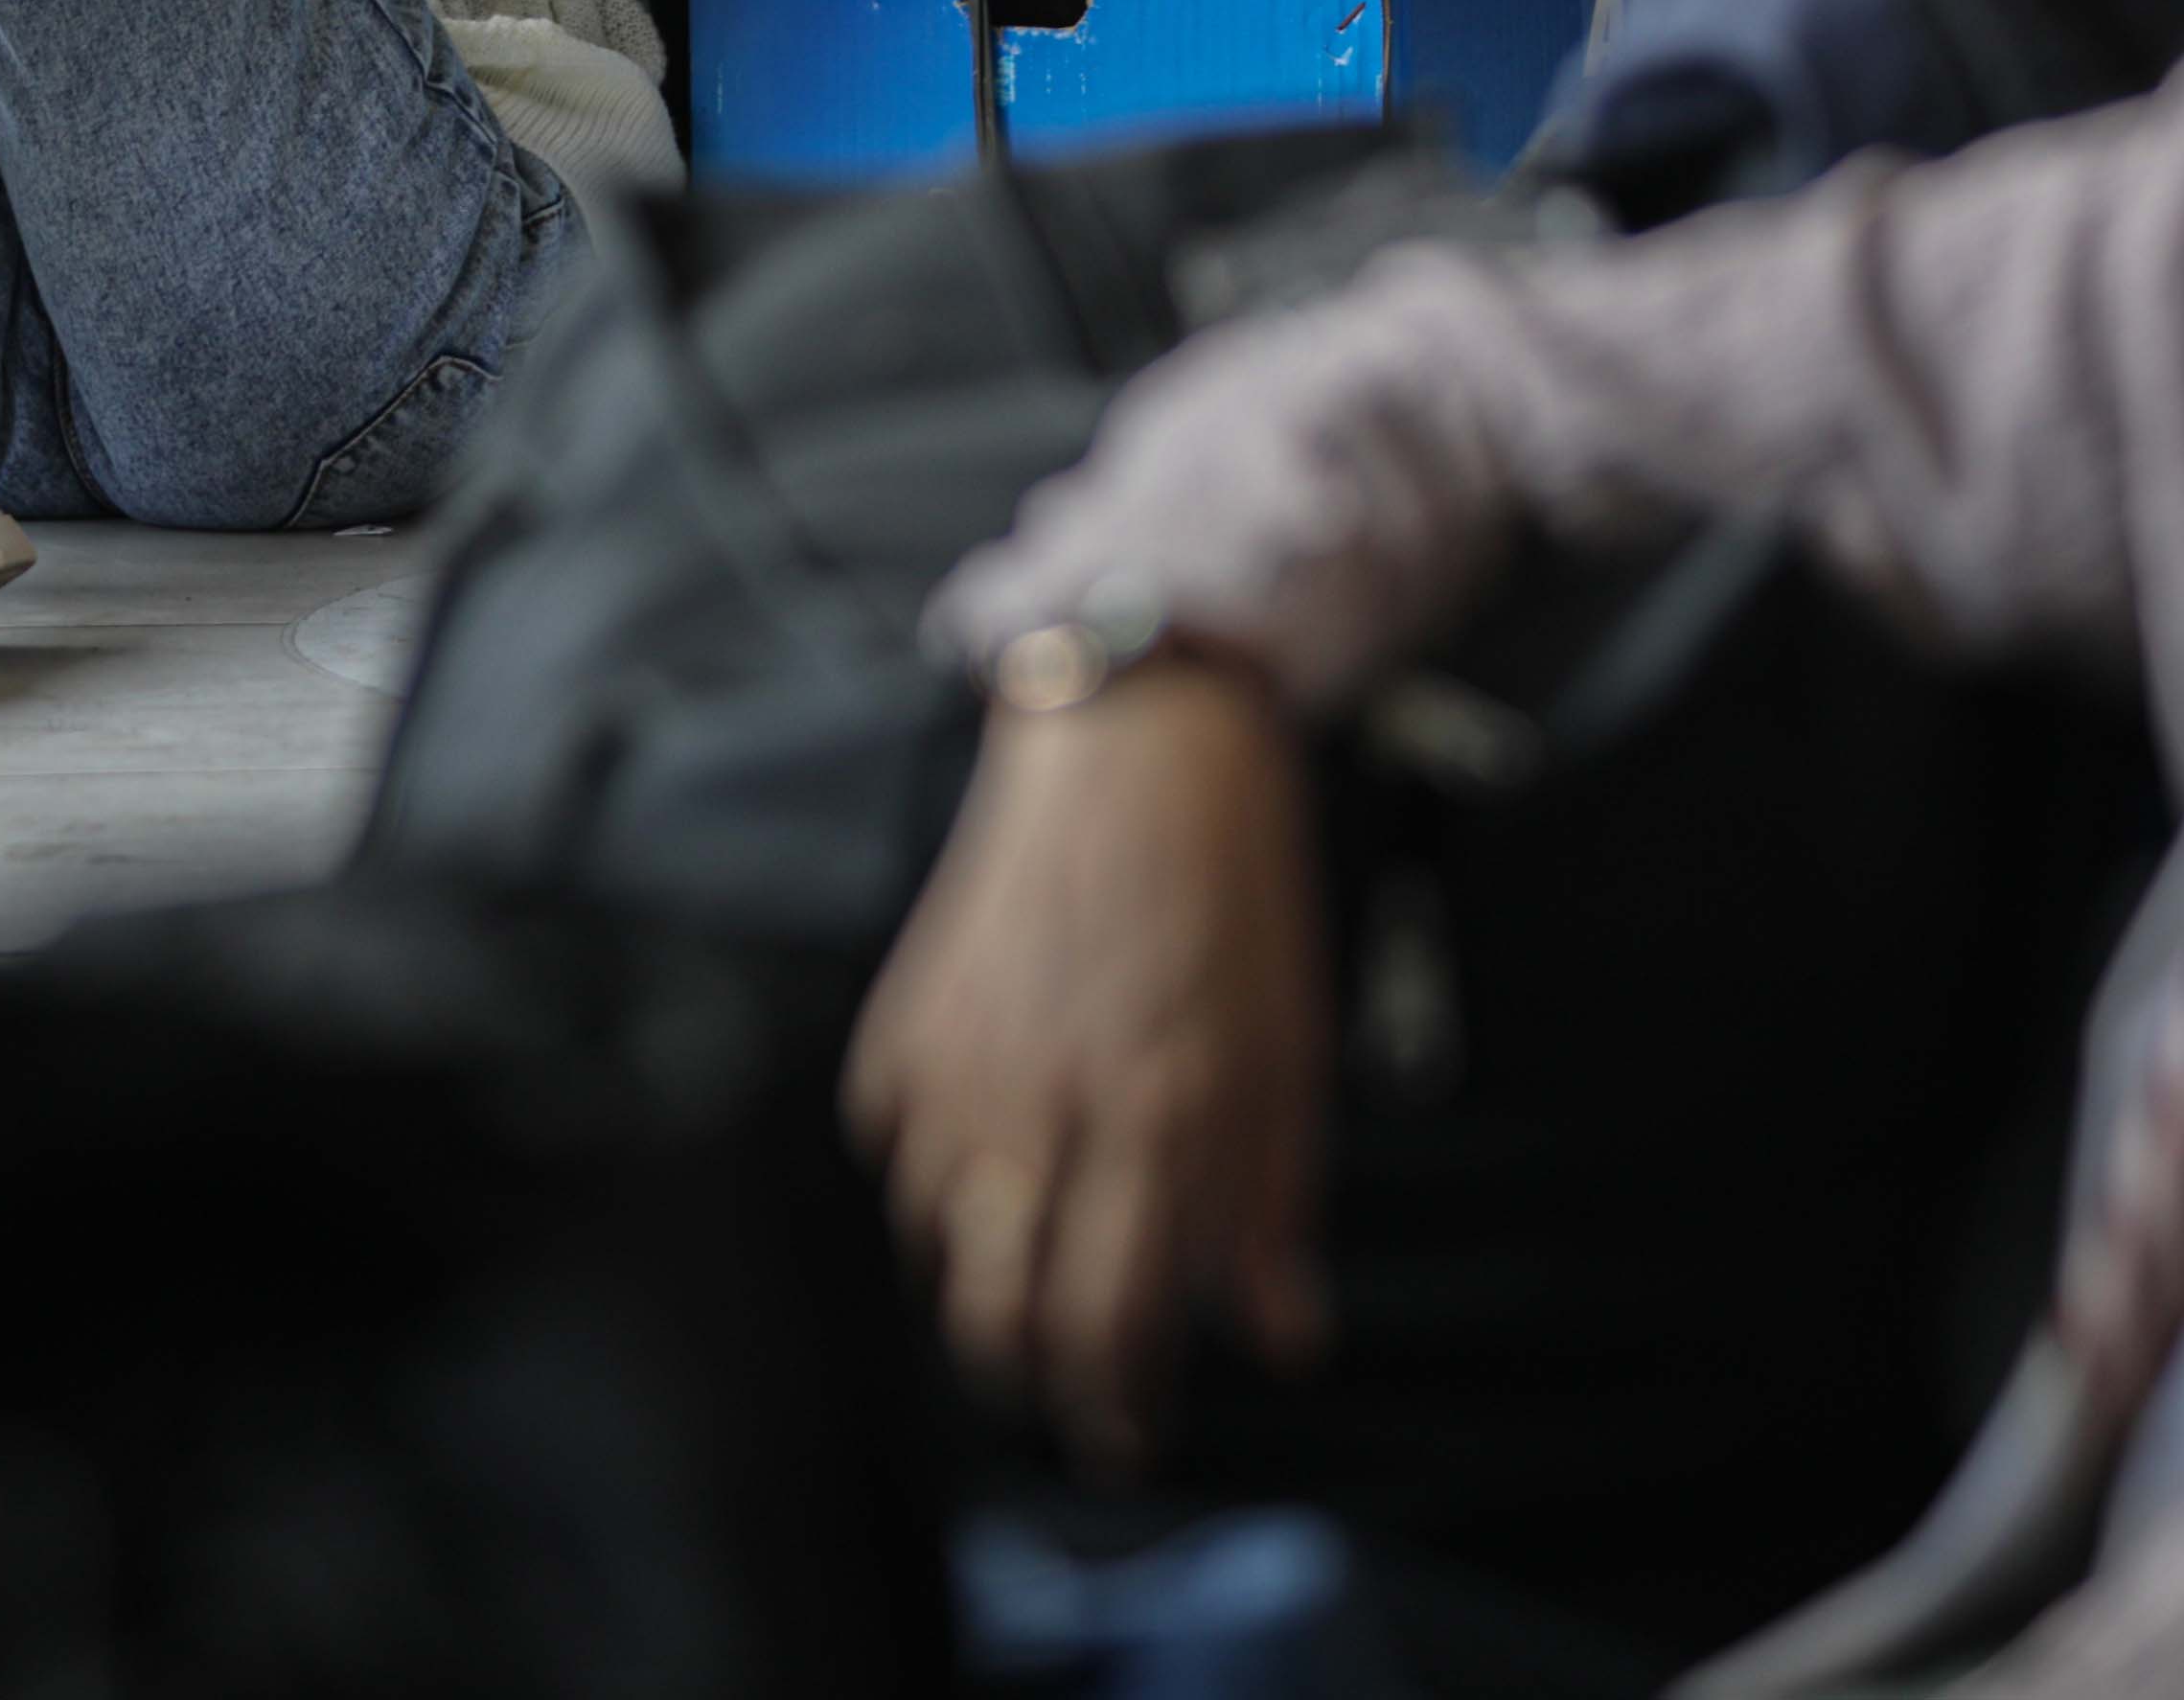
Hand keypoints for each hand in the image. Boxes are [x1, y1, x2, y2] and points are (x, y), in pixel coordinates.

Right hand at [843, 659, 1332, 1474]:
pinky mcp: (905, 1022)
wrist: (1137, 747)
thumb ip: (1269, 1207)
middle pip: (997, 1316)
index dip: (1115, 1407)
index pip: (1108, 1324)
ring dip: (977, 1293)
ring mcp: (958, 1062)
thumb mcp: (1288, 1058)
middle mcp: (1043, 1103)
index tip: (1129, 1435)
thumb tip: (1279, 1339)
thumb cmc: (1234, 903)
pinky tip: (983, 1177)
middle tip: (1066, 1398)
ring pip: (934, 1246)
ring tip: (1025, 1295)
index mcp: (1157, 1117)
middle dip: (1031, 1384)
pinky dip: (934, 1188)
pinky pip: (895, 1153)